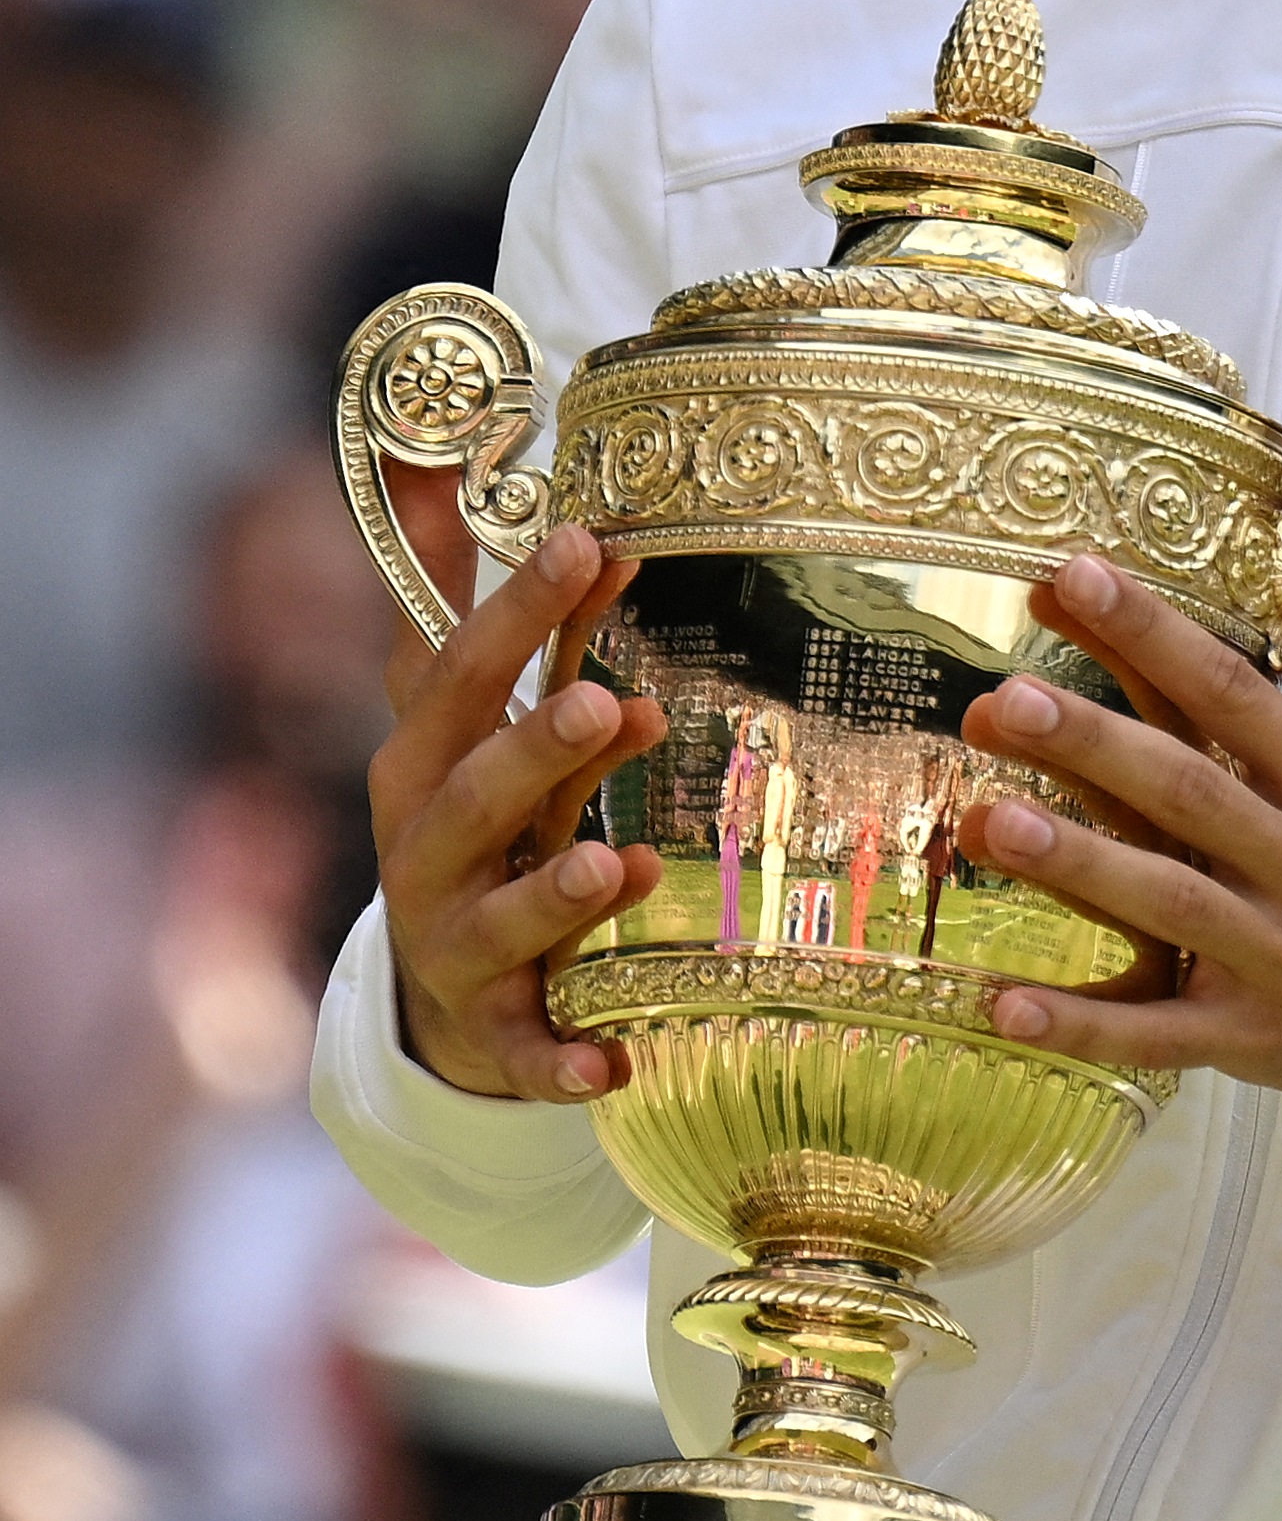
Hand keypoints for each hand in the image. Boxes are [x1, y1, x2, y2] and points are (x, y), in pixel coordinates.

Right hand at [367, 519, 664, 1101]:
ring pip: (499, 922)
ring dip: (556, 894)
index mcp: (422, 767)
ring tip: (619, 863)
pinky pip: (529, 1055)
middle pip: (469, 799)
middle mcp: (427, 856)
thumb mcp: (454, 713)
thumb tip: (427, 456)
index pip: (460, 679)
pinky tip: (617, 1063)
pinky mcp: (498, 1035)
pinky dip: (565, 1063)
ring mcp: (457, 948)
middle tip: (605, 701)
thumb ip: (454, 600)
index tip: (591, 544)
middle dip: (531, 752)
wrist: (441, 988)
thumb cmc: (471, 816)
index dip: (517, 613)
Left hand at [955, 557, 1281, 1097]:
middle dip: (1095, 747)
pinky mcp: (1242, 1034)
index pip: (1233, 695)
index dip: (1153, 636)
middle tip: (1004, 700)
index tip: (1073, 576)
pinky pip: (1154, 1031)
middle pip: (1189, 793)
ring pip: (1170, 905)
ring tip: (988, 823)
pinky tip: (1002, 1005)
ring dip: (1079, 867)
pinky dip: (1081, 1024)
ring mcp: (1274, 952)